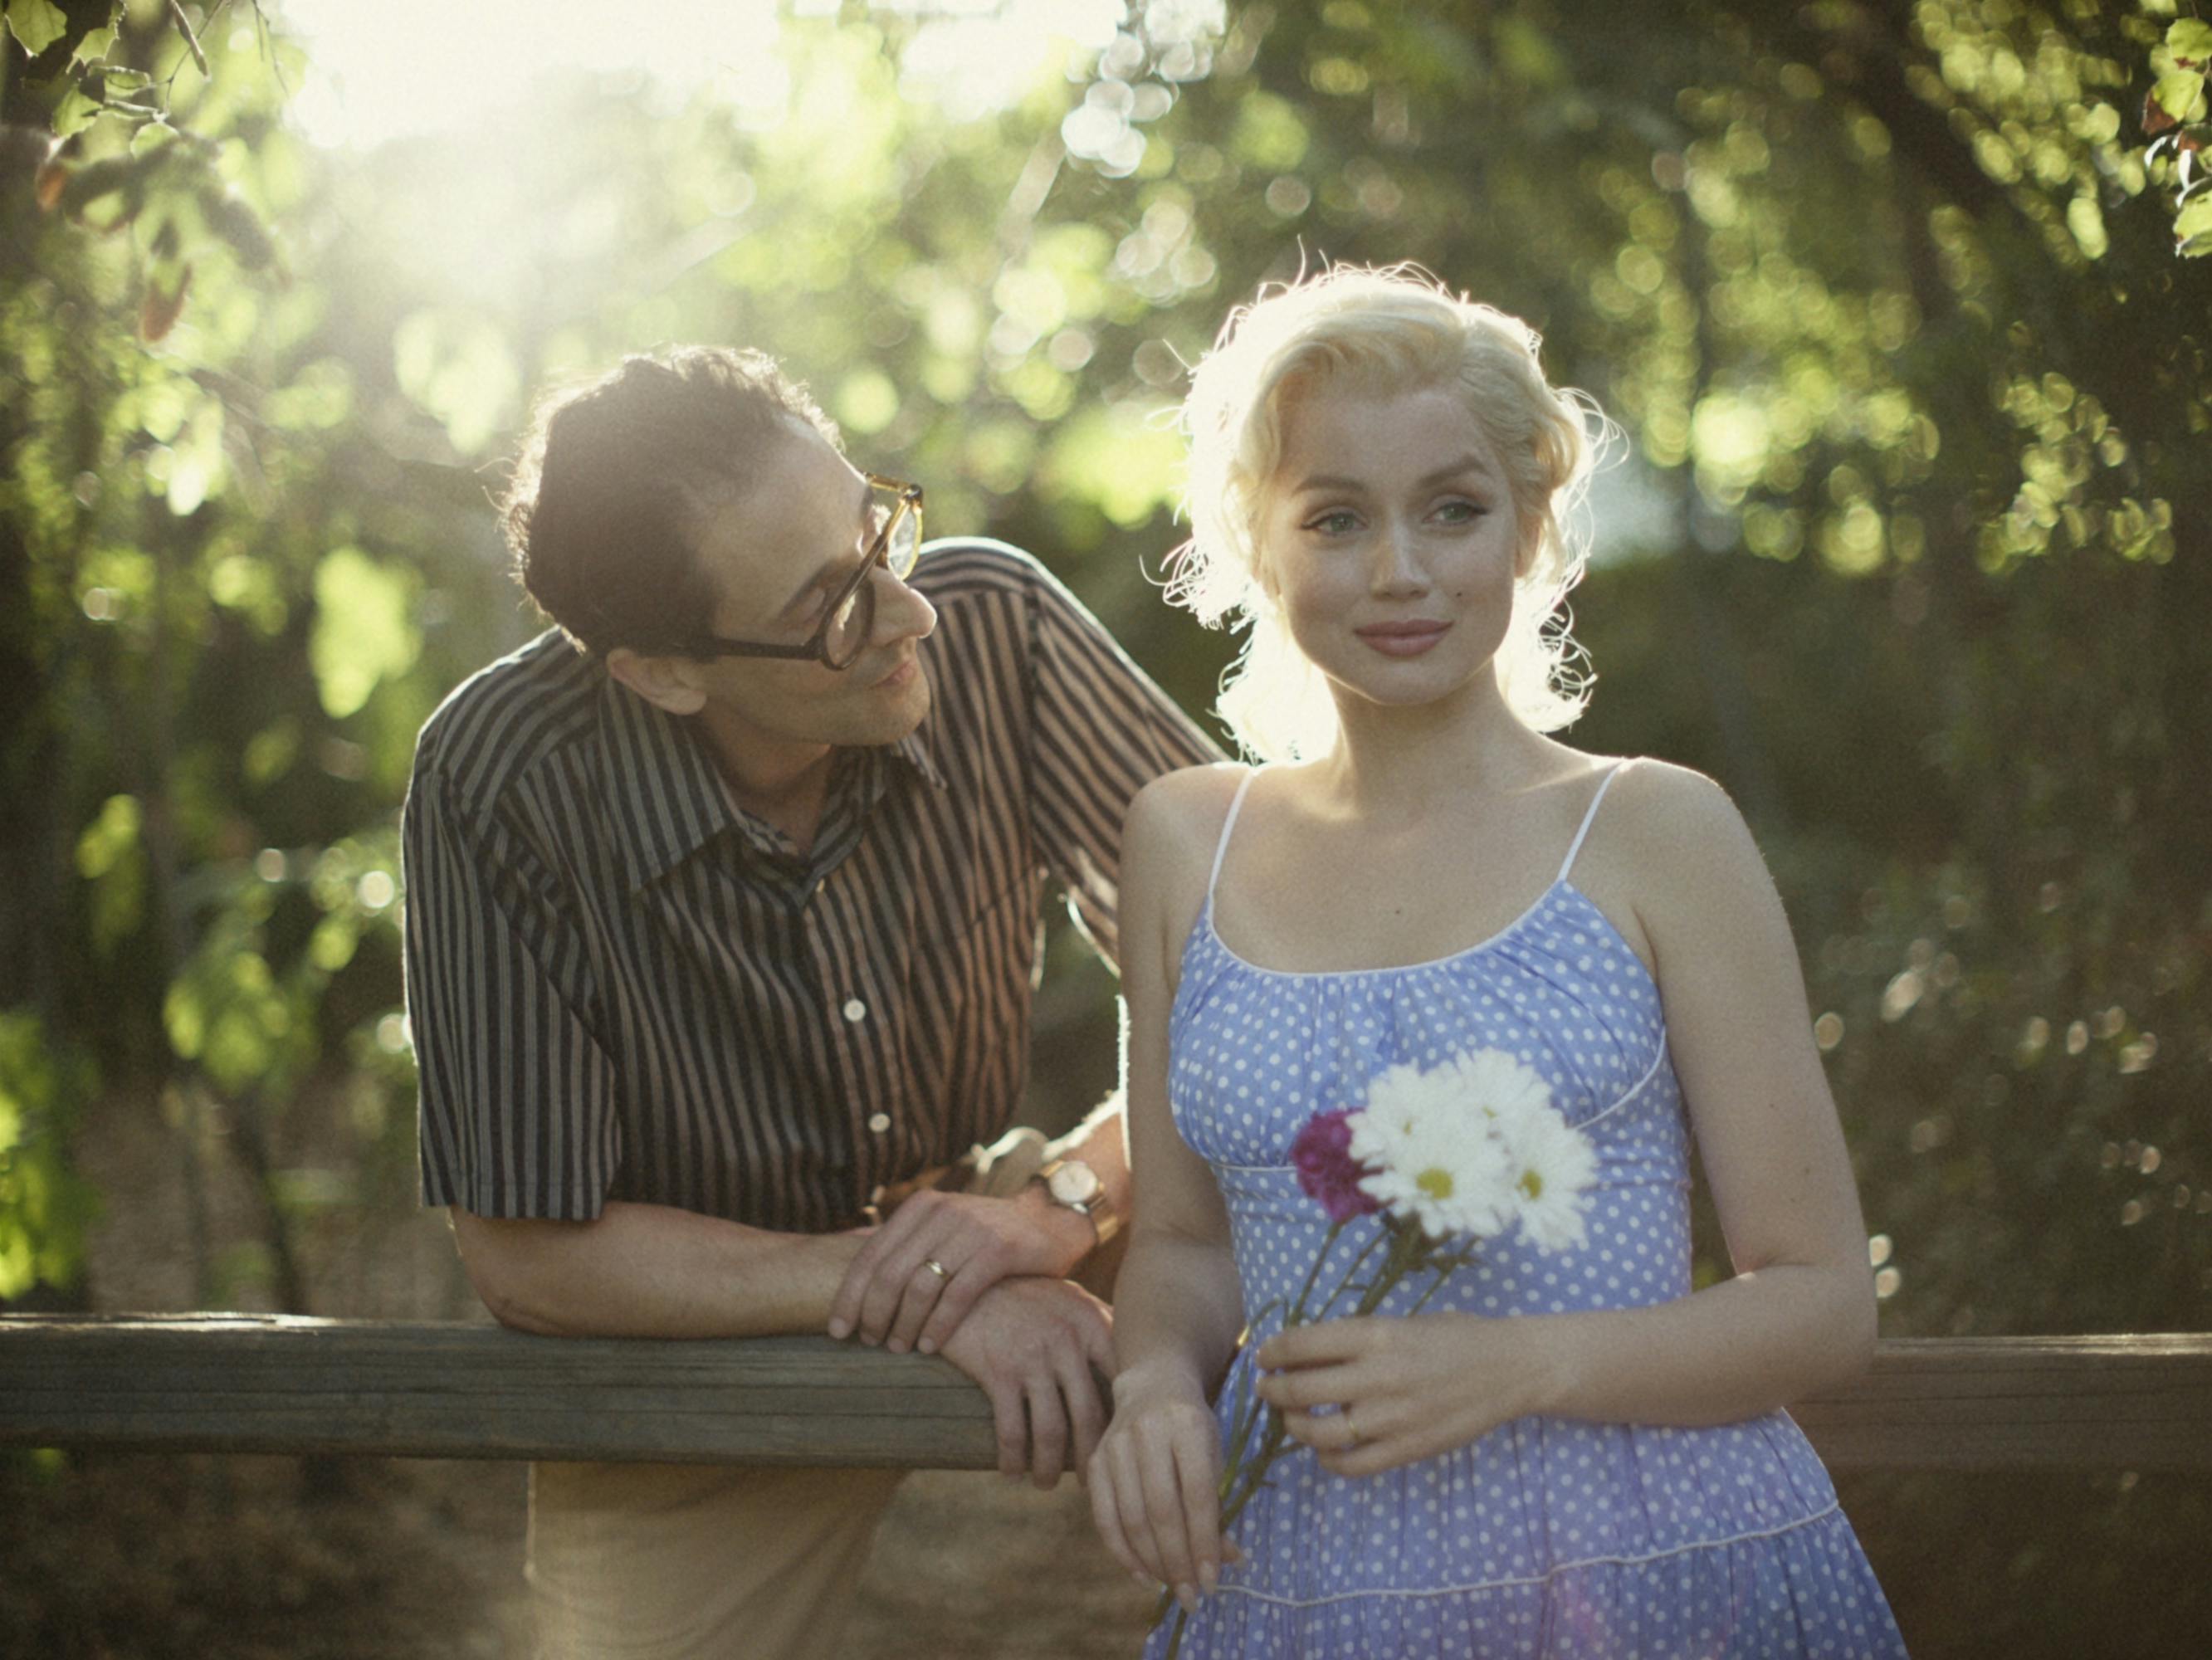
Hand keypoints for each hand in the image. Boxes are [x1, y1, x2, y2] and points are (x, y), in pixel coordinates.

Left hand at [828, 1185, 1089, 1354]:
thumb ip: (906, 1240)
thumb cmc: (989, 1234)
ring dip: (904, 1324)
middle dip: (872, 1314)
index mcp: (921, 1207)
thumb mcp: (944, 1225)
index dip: (849, 1296)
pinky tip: (931, 1347)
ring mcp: (971, 1229)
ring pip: (920, 1286)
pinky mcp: (999, 1250)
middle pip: (889, 1273)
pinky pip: (957, 1296)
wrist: (1052, 1221)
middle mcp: (942, 1212)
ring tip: (898, 1348)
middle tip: (869, 1343)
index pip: (870, 1255)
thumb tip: (847, 1250)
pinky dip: (939, 1326)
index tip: (838, 1330)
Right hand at [937, 1276, 1114, 1487]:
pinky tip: (1011, 1472)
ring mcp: (1033, 1357)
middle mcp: (1067, 1342)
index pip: (1123, 1380)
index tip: (1126, 1448)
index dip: (1126, 1420)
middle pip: (1090, 1415)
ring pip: (1052, 1431)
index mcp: (1092, 1324)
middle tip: (1089, 1483)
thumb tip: (1134, 1358)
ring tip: (1046, 1484)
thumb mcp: (1069, 1298)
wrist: (967, 1278)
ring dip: (1050, 1467)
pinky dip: (1013, 1459)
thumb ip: (1101, 1324)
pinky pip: (1012, 1430)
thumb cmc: (1023, 1293)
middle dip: (1090, 1458)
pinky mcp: (999, 1371)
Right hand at [1087, 1365, 1240, 1613]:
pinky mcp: (1094, 1461)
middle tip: (1193, 1598)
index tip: (1214, 1582)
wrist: (1151, 1384)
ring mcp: (1115, 1446)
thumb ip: (1218, 1504)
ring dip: (1154, 1563)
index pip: (1197, 1493)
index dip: (1205, 1541)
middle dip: (1179, 1561)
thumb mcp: (1214, 1454)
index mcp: (1188, 1425)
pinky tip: (1143, 1576)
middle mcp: (1148, 1432)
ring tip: (1174, 1589)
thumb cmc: (1192, 1426)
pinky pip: (1104, 1517)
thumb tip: (1229, 1560)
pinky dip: (1123, 1553)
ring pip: (1132, 1518)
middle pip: (1161, 1510)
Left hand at [1255, 1313, 1551, 1478]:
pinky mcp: (1408, 1449)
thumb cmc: (1453, 1336)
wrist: (1509, 1368)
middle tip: (1266, 1388)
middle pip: (1301, 1390)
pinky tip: (1324, 1450)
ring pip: (1318, 1432)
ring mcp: (1393, 1418)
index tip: (1264, 1357)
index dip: (1273, 1352)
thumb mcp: (1400, 1322)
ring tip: (1291, 1420)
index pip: (1301, 1344)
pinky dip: (1328, 1460)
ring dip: (1294, 1427)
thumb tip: (1303, 1352)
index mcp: (1376, 1334)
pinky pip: (1352, 1465)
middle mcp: (1379, 1376)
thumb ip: (1356, 1339)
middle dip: (1273, 1391)